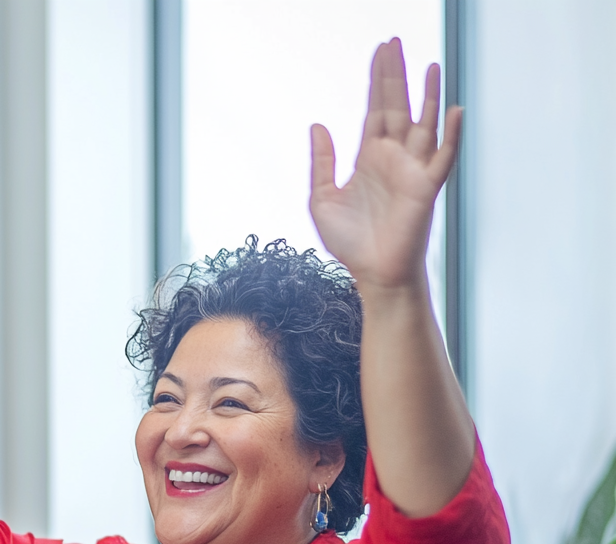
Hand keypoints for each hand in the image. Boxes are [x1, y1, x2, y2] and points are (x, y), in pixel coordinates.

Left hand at [309, 38, 460, 290]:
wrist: (372, 274)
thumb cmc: (350, 243)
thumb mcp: (322, 200)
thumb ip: (321, 163)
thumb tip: (318, 125)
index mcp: (369, 158)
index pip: (374, 109)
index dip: (377, 80)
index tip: (380, 51)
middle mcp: (393, 158)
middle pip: (396, 106)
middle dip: (395, 74)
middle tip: (393, 41)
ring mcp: (412, 170)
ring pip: (423, 122)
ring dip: (427, 94)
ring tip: (430, 63)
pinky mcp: (426, 187)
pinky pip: (443, 157)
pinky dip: (450, 134)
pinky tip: (454, 110)